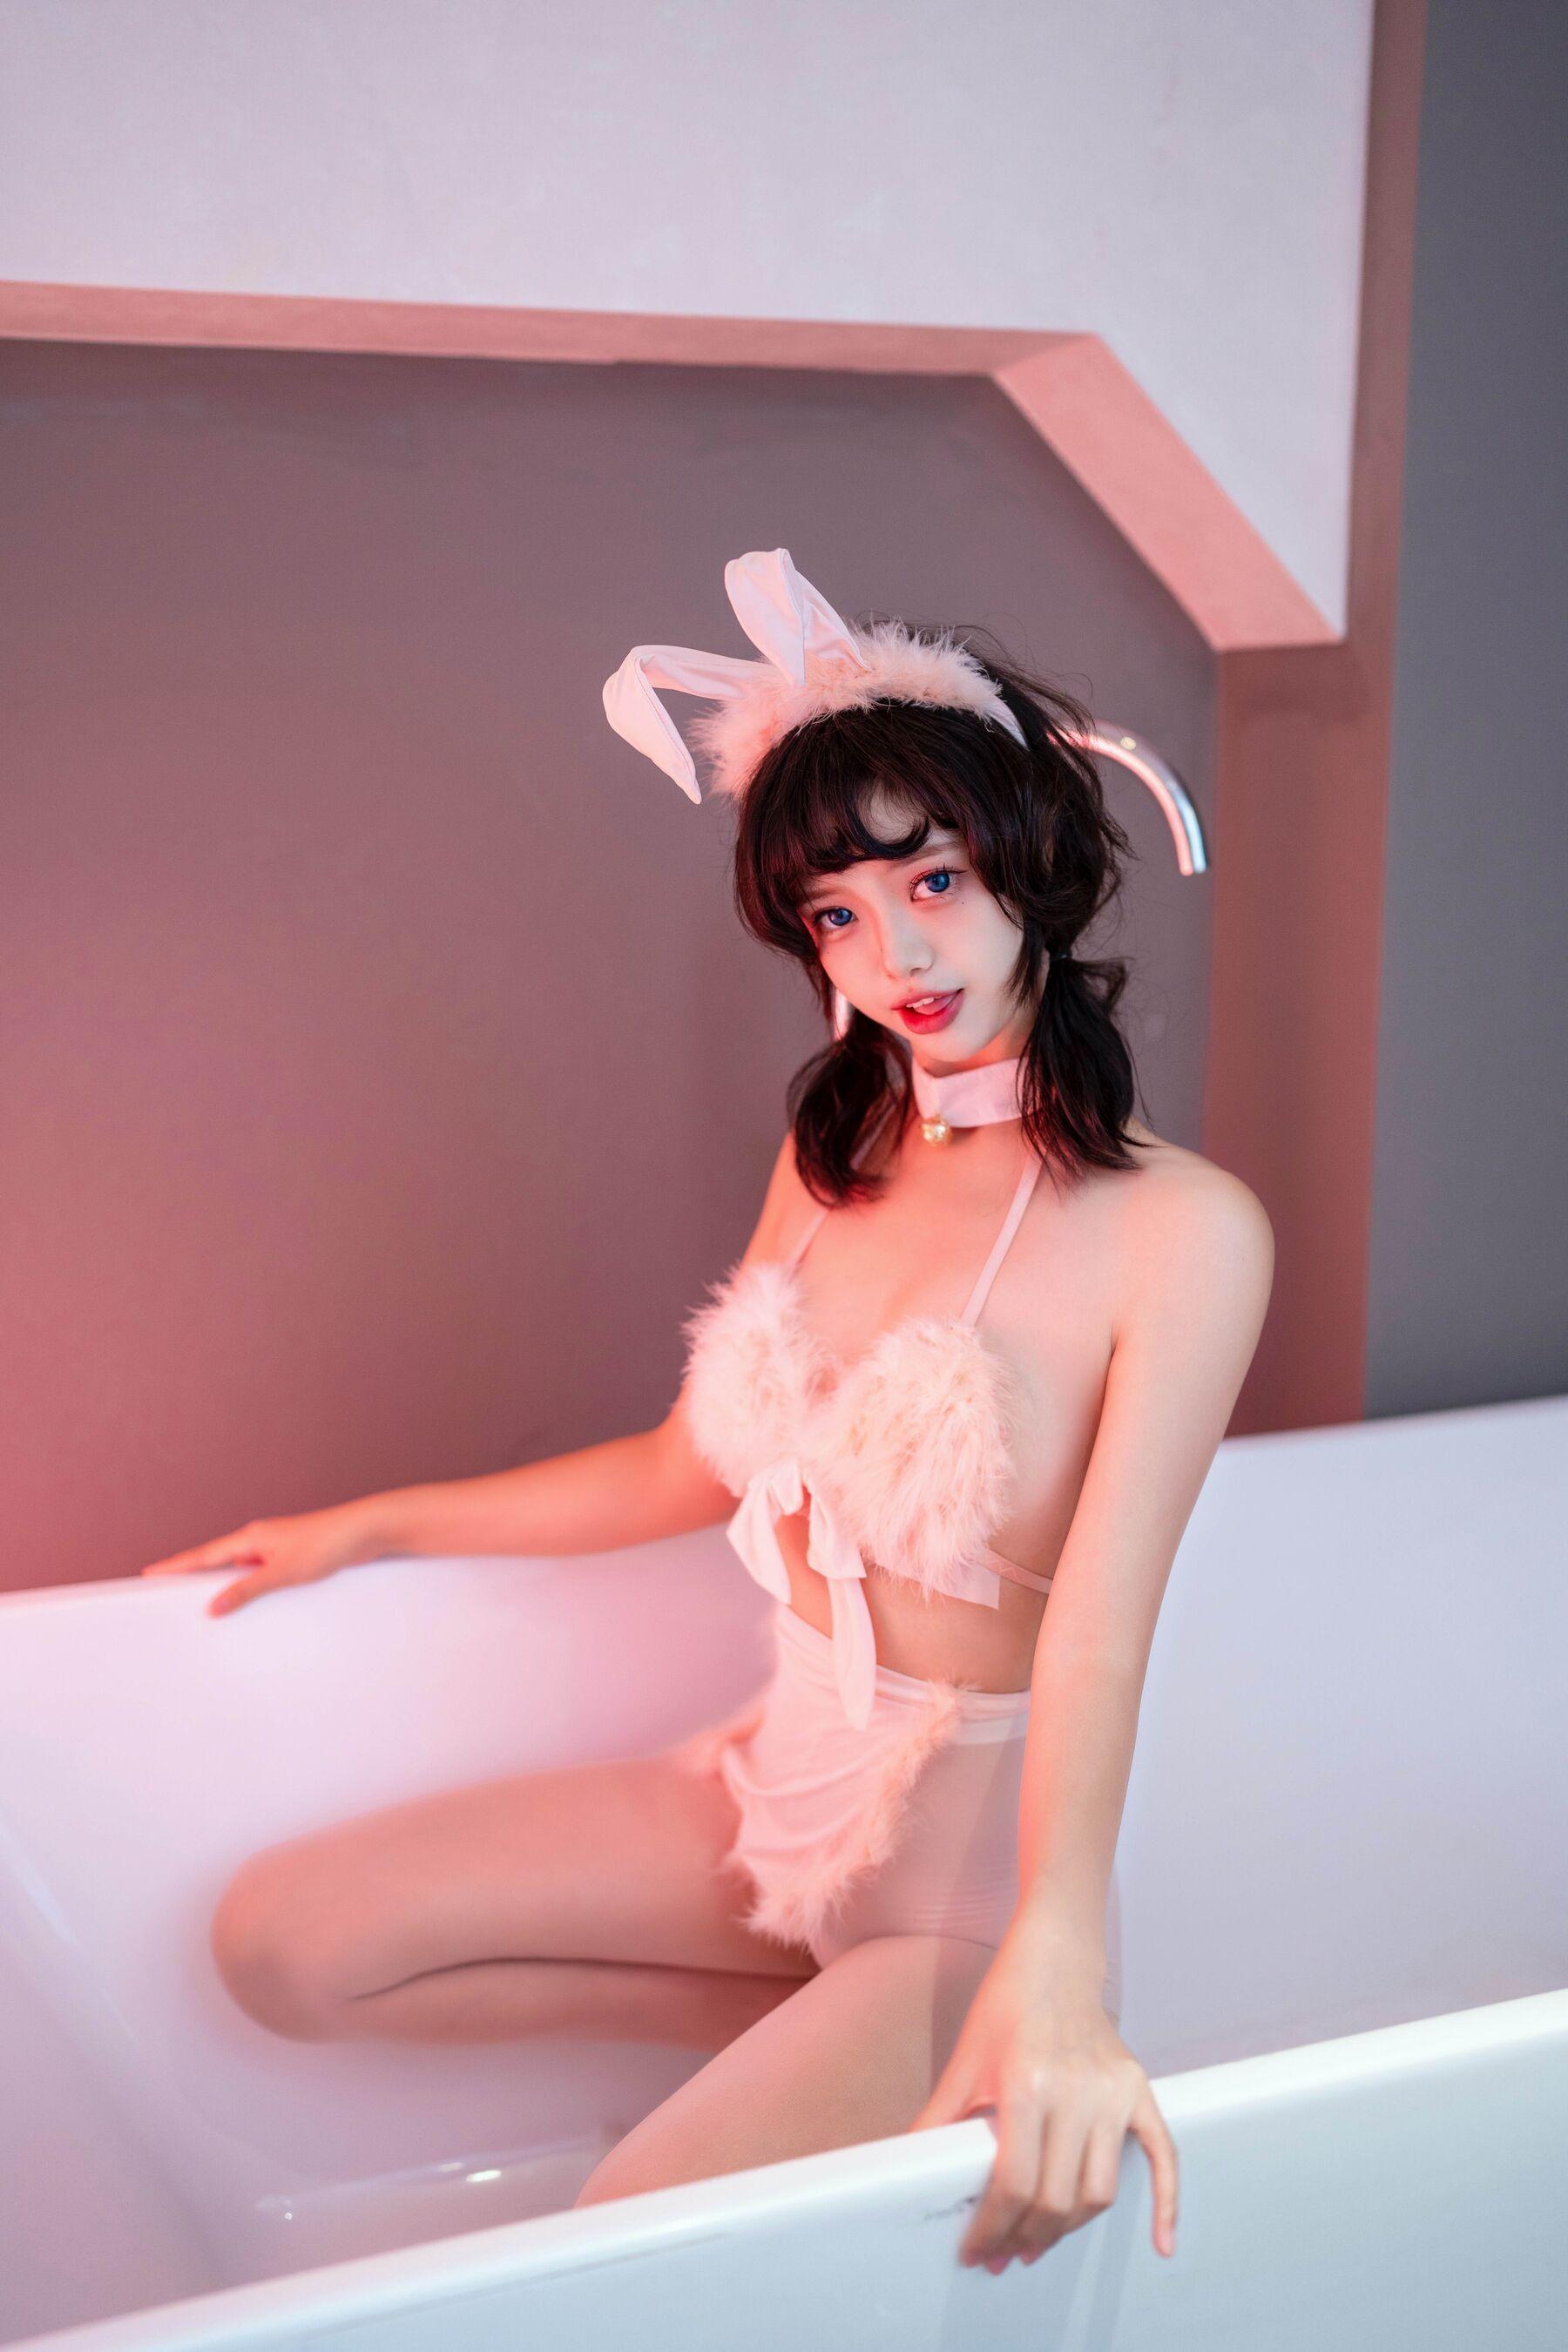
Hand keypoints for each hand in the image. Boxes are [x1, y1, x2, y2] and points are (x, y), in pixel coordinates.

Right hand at [139, 1502, 382, 1616]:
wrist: (367, 1530)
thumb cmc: (328, 1543)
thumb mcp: (283, 1573)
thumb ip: (247, 1590)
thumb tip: (213, 1606)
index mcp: (250, 1538)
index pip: (203, 1556)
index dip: (175, 1566)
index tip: (148, 1574)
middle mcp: (259, 1540)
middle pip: (216, 1563)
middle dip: (192, 1579)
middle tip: (164, 1594)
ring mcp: (276, 1549)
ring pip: (240, 1572)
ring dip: (224, 1587)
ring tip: (201, 1608)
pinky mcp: (293, 1557)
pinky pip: (261, 1576)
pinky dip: (249, 1589)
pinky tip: (250, 1605)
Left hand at [909, 1923, 1176, 2272]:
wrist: (1054, 1961)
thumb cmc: (1006, 2007)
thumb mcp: (965, 2061)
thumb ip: (938, 2119)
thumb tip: (902, 2169)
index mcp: (1027, 2084)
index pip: (1015, 2184)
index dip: (992, 2228)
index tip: (977, 2250)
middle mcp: (1076, 2091)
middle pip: (1056, 2198)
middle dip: (1025, 2238)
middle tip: (1003, 2255)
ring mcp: (1113, 2093)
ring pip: (1099, 2192)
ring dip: (1069, 2229)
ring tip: (1039, 2242)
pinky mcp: (1139, 2091)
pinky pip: (1163, 2156)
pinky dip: (1166, 2204)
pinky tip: (1161, 2244)